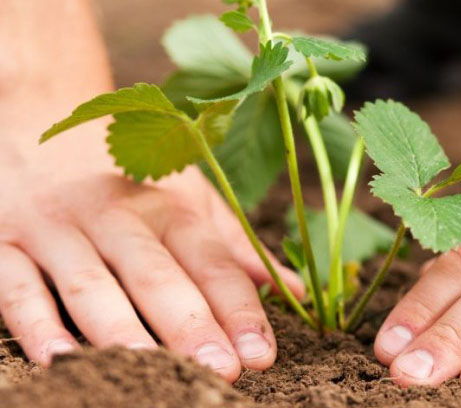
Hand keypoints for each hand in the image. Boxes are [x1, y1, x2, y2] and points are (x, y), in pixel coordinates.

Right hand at [0, 130, 303, 382]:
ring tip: (152, 373)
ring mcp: (57, 228)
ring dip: (122, 330)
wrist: (37, 118)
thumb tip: (294, 290)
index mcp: (168, 206)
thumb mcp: (186, 197)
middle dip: (190, 324)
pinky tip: (59, 360)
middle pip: (157, 274)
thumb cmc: (125, 175)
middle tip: (221, 370)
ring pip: (91, 284)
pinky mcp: (3, 241)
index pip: (211, 261)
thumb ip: (234, 246)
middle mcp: (116, 215)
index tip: (262, 355)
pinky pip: (17, 286)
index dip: (239, 309)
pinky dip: (36, 323)